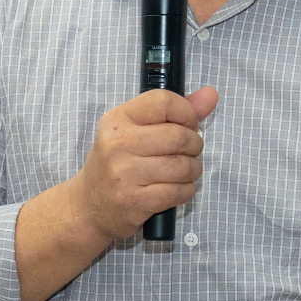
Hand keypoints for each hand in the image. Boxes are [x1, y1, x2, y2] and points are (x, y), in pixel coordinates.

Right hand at [73, 86, 219, 239]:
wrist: (89, 205)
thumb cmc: (117, 162)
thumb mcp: (135, 130)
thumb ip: (174, 111)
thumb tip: (211, 94)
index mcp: (118, 119)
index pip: (164, 101)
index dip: (186, 112)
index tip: (186, 125)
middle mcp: (118, 144)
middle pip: (179, 136)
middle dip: (194, 145)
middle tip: (187, 152)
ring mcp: (125, 174)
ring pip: (183, 166)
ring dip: (193, 170)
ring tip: (183, 171)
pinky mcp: (135, 201)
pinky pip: (179, 191)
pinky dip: (186, 190)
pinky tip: (176, 188)